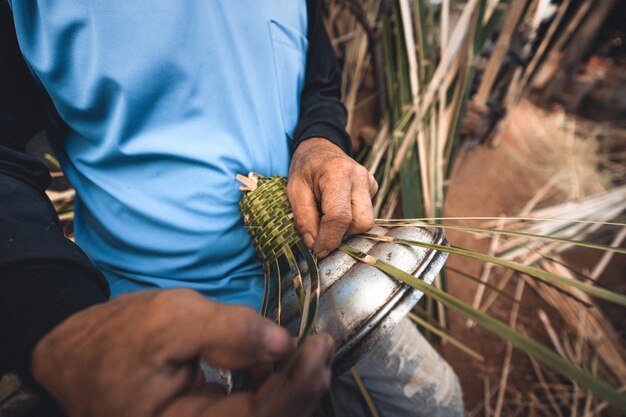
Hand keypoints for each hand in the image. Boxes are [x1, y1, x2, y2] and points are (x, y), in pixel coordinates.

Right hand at [32, 289, 333, 416]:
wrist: (77, 353)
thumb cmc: (115, 337)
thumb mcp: (169, 320)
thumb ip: (227, 332)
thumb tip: (283, 343)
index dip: (296, 386)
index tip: (318, 347)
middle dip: (301, 387)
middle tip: (323, 347)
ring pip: (260, 414)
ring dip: (291, 386)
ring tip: (310, 352)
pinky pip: (246, 409)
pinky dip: (270, 384)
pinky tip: (280, 360)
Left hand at [288, 138, 377, 257]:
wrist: (320, 148)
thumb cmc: (305, 169)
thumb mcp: (294, 191)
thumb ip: (303, 218)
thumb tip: (314, 245)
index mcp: (338, 172)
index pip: (339, 216)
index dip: (329, 240)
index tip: (318, 252)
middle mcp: (360, 176)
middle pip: (360, 223)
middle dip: (341, 234)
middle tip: (321, 231)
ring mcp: (370, 182)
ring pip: (366, 222)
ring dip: (346, 228)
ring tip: (328, 216)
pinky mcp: (373, 188)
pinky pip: (366, 214)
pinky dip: (350, 219)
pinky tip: (338, 207)